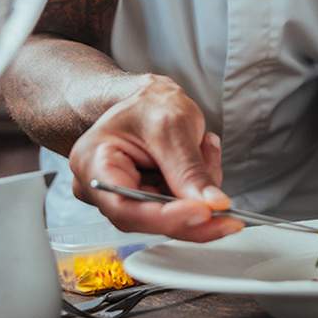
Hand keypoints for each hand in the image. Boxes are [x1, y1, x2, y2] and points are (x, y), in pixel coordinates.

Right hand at [69, 75, 243, 241]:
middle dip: (191, 208)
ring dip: (199, 191)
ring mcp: (127, 196)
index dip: (166, 217)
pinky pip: (180, 206)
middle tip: (224, 206)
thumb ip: (189, 169)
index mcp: (93, 163)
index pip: (124, 207)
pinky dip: (199, 186)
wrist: (151, 98)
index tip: (203, 212)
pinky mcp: (150, 199)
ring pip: (170, 216)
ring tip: (206, 149)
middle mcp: (104, 187)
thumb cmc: (149, 103)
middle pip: (148, 219)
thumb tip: (212, 205)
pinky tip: (204, 154)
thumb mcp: (172, 126)